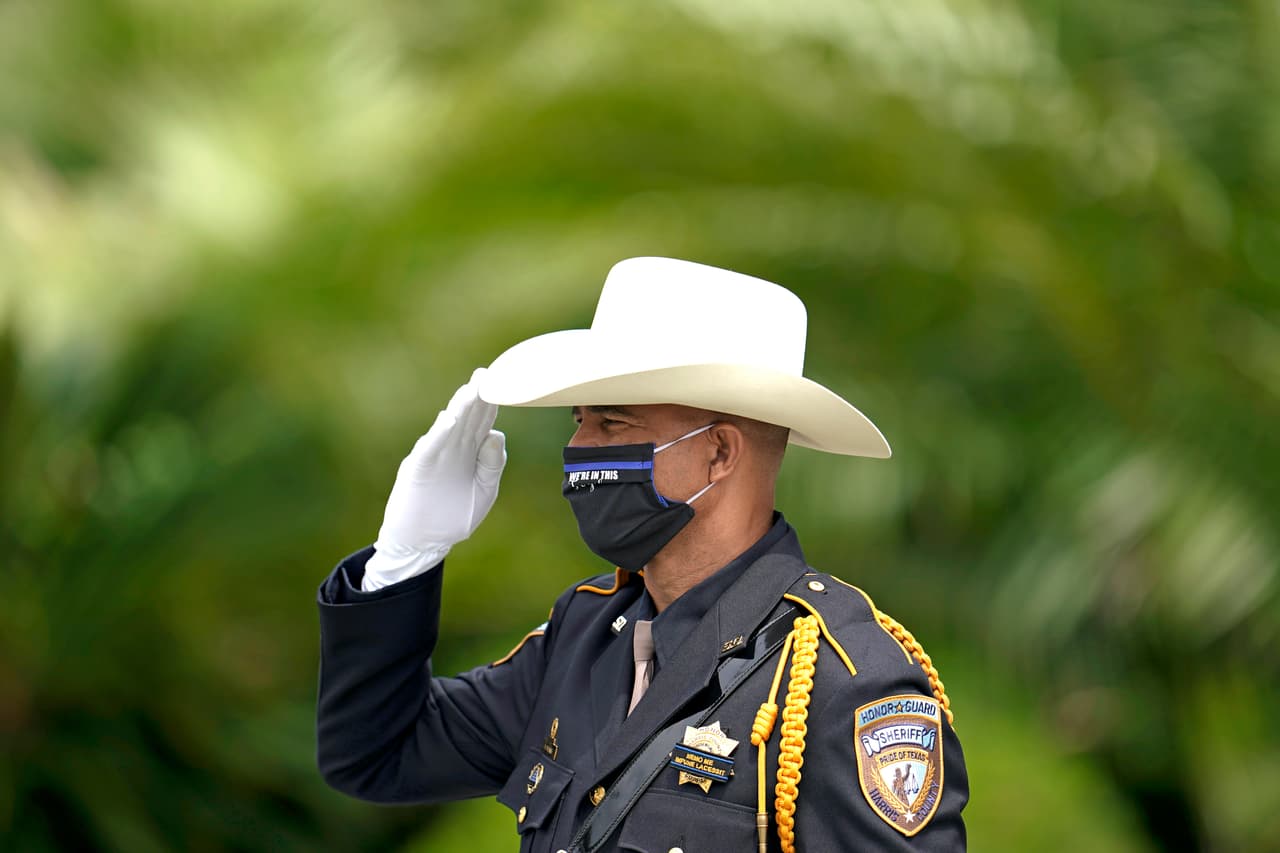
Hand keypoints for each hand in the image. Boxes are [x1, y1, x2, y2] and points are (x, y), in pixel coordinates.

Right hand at [362, 368, 506, 590]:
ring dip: (462, 407)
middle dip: (479, 395)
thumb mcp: (484, 491)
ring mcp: (436, 457)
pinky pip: (430, 448)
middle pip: (469, 417)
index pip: (484, 422)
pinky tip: (449, 419)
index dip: (494, 403)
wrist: (424, 543)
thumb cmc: (454, 516)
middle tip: (490, 372)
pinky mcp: (419, 469)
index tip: (508, 382)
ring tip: (473, 388)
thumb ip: (492, 465)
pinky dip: (438, 433)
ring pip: (451, 426)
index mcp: (470, 452)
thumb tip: (496, 434)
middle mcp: (453, 448)